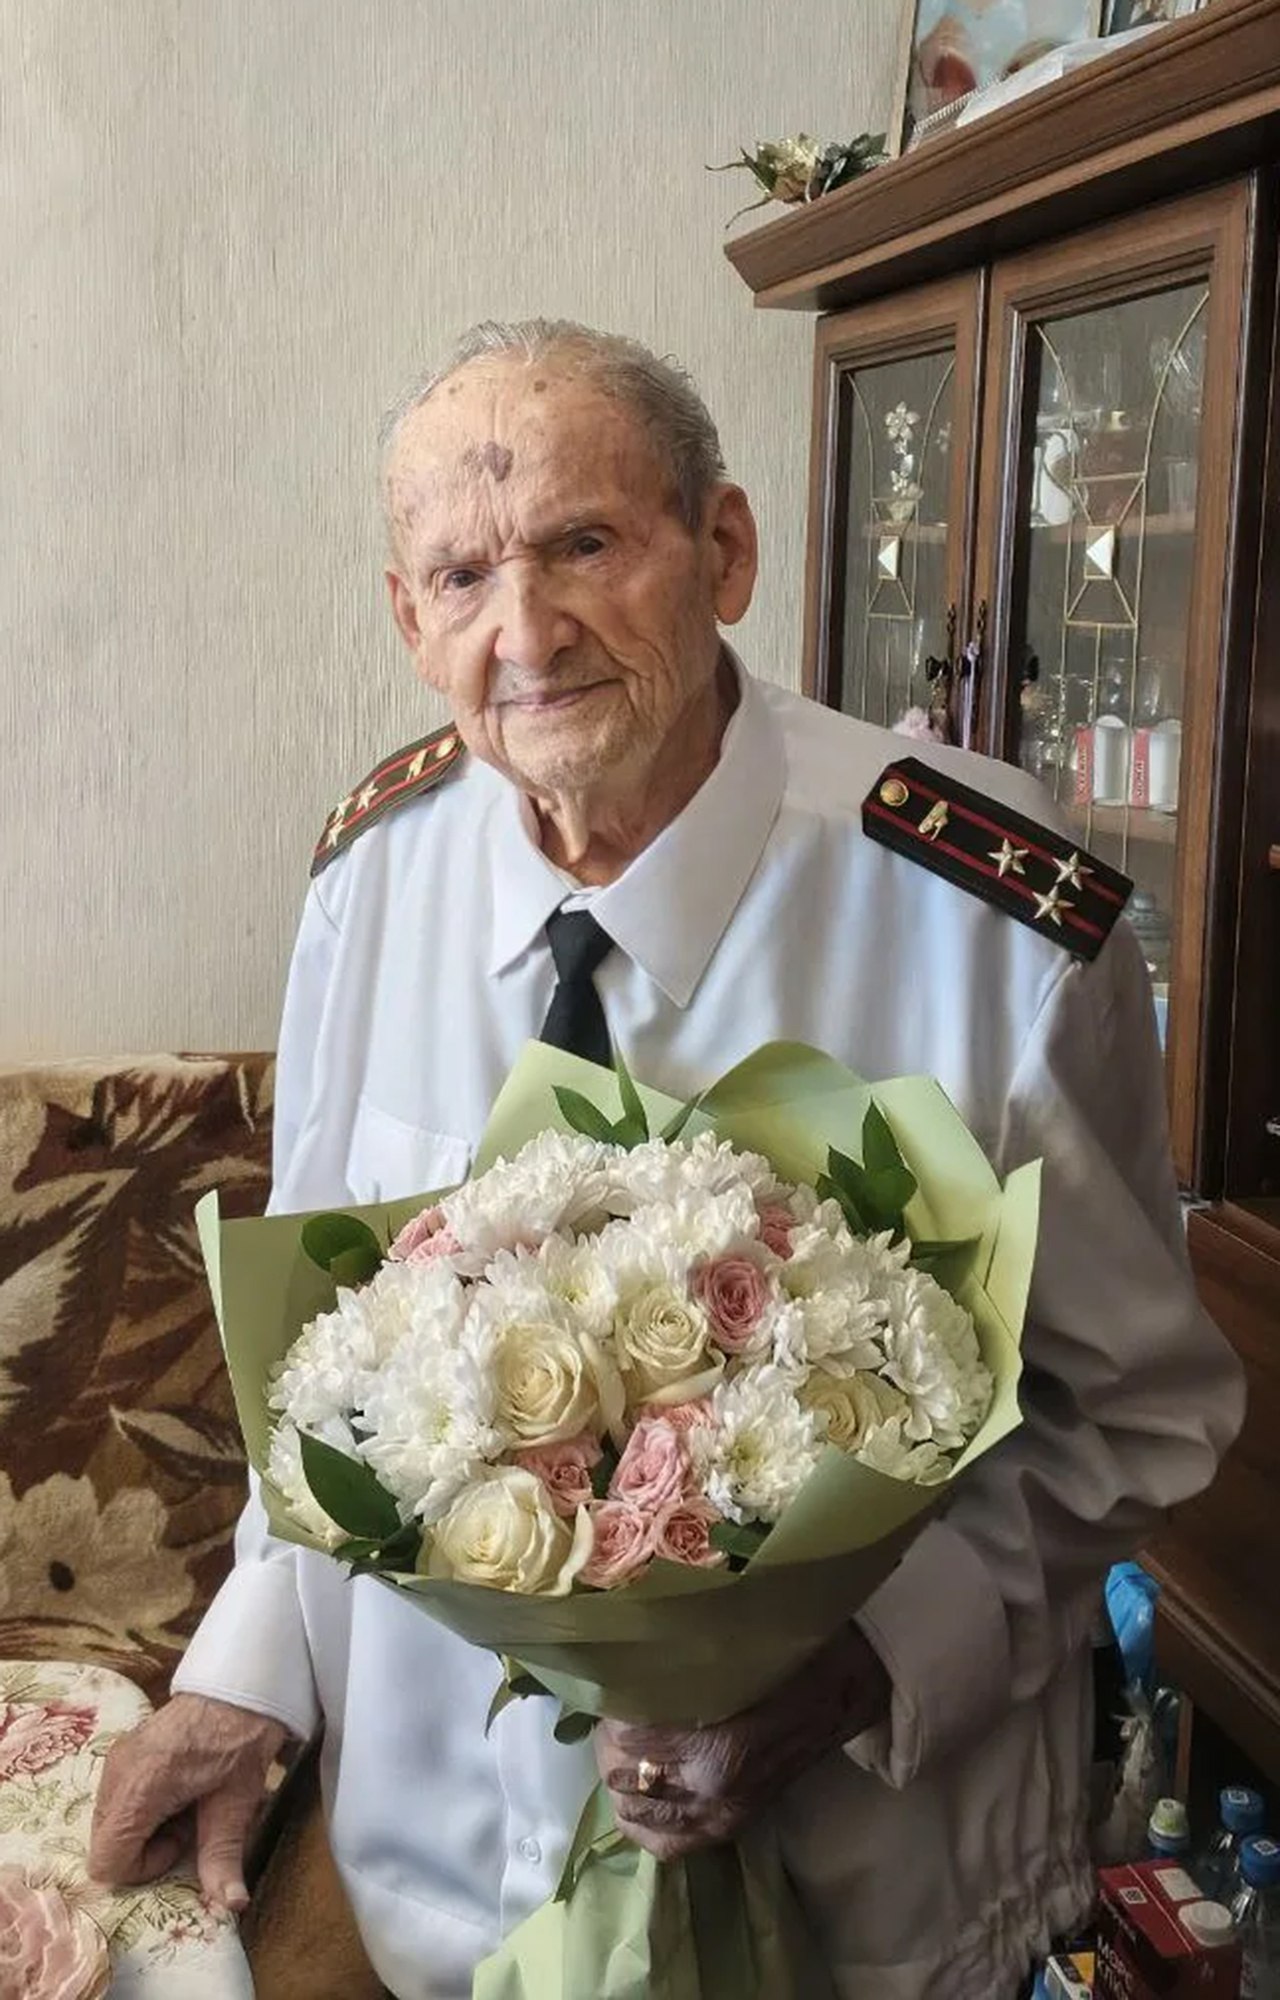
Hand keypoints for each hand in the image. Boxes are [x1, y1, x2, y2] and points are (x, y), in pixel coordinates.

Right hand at [89, 1693, 286, 1911]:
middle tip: (187, 1822)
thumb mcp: (236, 1803)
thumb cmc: (240, 1742)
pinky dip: (140, 1809)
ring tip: (184, 1803)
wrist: (240, 1687)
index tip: (181, 1841)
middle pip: (105, 1845)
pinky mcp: (121, 1752)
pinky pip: (115, 1801)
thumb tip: (232, 1905)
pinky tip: (175, 1789)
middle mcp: (116, 1774)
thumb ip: (223, 1857)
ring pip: (109, 1825)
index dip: (143, 1867)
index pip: (107, 1861)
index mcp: (139, 1788)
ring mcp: (115, 1759)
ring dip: (143, 1829)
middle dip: (145, 1848)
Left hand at [595, 1624, 890, 1861]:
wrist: (848, 1689)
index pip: (633, 1741)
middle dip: (608, 1744)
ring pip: (640, 1818)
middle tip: (607, 1711)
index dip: (611, 1712)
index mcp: (720, 1751)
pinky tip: (634, 1793)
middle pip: (627, 1779)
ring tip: (616, 1746)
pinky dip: (642, 1820)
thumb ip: (681, 1659)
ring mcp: (724, 1817)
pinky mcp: (732, 1827)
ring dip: (619, 1781)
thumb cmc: (795, 1657)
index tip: (606, 1684)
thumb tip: (623, 1651)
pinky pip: (669, 1844)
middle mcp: (716, 1795)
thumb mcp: (737, 1646)